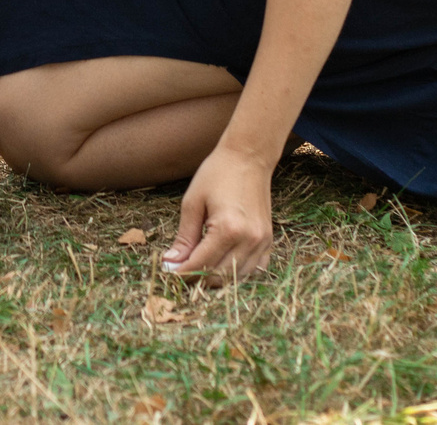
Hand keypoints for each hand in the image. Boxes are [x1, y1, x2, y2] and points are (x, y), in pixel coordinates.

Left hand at [164, 142, 277, 280]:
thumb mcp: (192, 203)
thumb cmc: (216, 174)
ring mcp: (262, 242)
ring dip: (216, 279)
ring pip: (236, 278)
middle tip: (180, 271)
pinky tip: (222, 263)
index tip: (168, 273)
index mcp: (227, 229)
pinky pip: (254, 269)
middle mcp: (248, 240)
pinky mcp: (268, 240)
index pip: (201, 264)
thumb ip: (184, 237)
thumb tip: (171, 263)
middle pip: (219, 277)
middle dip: (197, 278)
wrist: (248, 157)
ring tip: (198, 268)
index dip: (182, 273)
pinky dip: (236, 273)